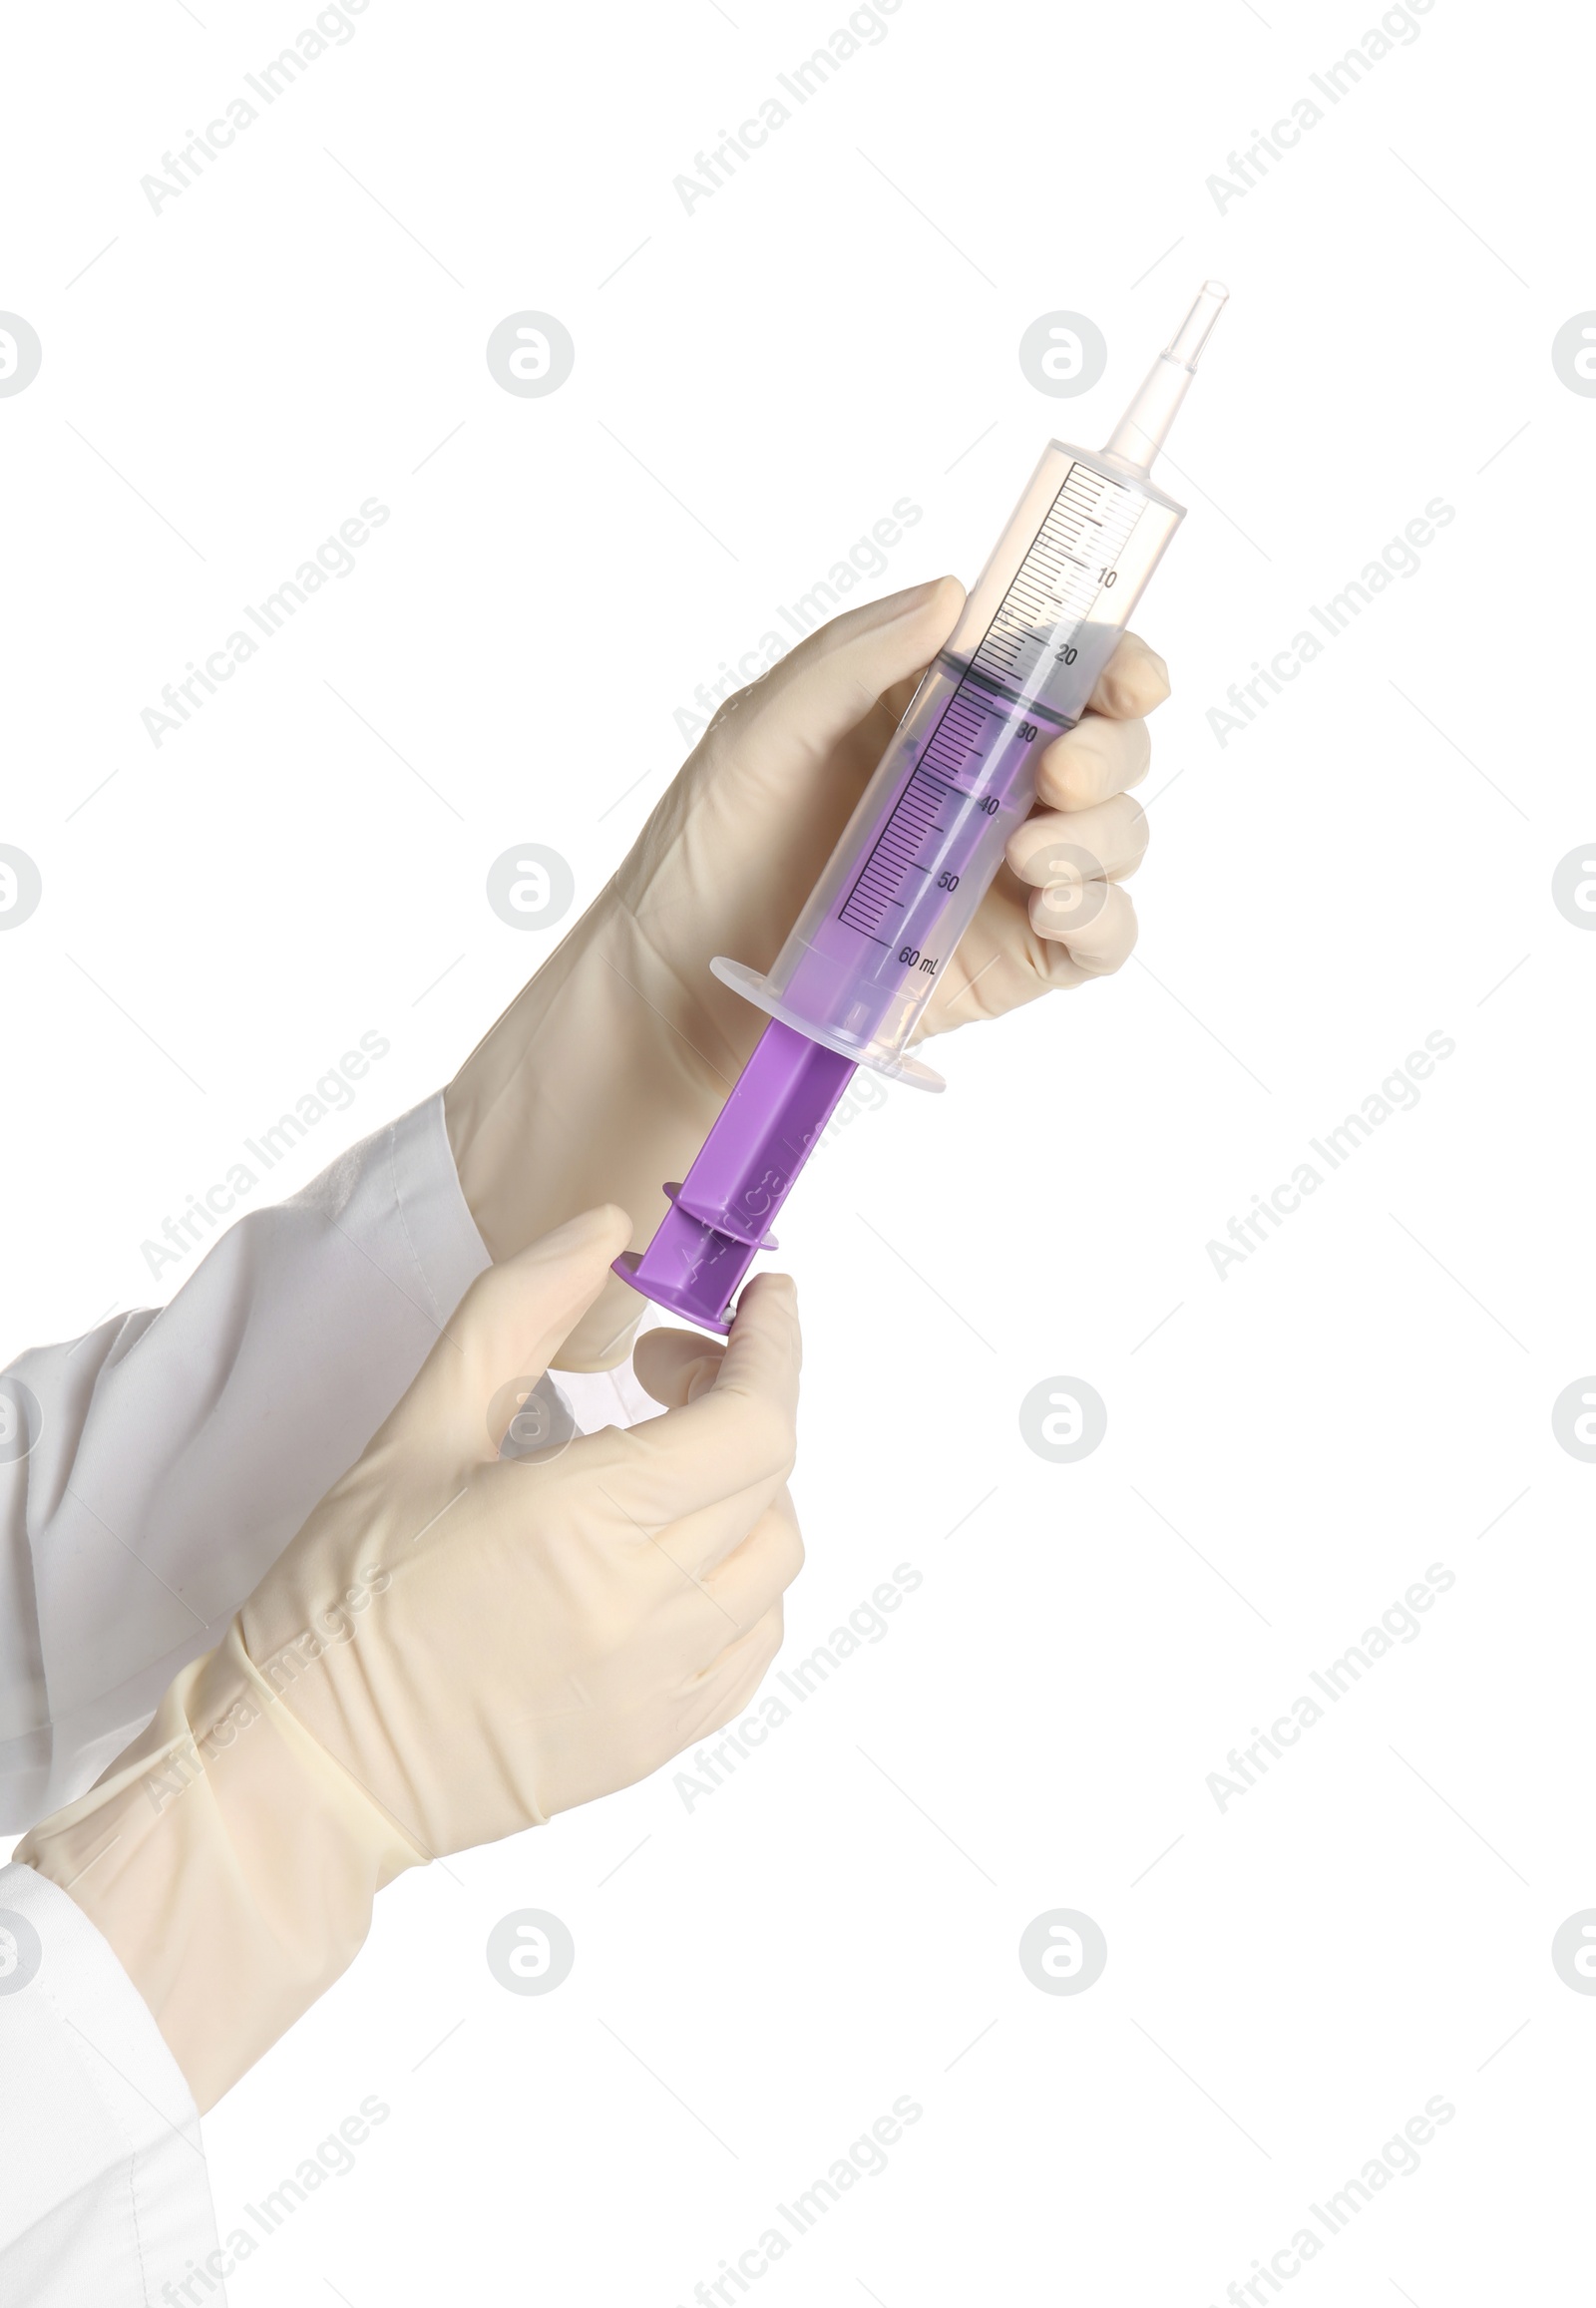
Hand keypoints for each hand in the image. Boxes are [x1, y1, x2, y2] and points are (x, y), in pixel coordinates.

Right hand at [19, 1209, 803, 2107]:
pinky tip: (674, 1558)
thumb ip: (517, 1310)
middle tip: (670, 1369)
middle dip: (746, 1395)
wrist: (302, 1771)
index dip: (774, 1346)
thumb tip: (604, 1231)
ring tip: (664, 1467)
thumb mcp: (418, 1430)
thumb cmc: (341, 1604)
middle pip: (770, 1478)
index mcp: (583, 1524)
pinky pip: (753, 1646)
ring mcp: (659, 1687)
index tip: (764, 1299)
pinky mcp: (655, 1743)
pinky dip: (741, 1583)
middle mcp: (643, 1611)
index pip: (752, 1421)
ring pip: (774, 1561)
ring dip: (746, 1492)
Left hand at [446, 580, 1167, 1364]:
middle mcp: (992, 788)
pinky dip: (1104, 915)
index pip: (1059, 669)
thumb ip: (852, 659)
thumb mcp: (760, 730)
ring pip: (1117, 836)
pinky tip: (1054, 906)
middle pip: (1109, 748)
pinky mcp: (1015, 957)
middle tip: (1062, 771)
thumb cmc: (709, 848)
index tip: (1128, 673)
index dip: (1112, 661)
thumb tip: (953, 595)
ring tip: (1031, 856)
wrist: (681, 986)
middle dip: (1112, 749)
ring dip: (1104, 835)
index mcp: (944, 715)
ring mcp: (1008, 876)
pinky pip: (1102, 933)